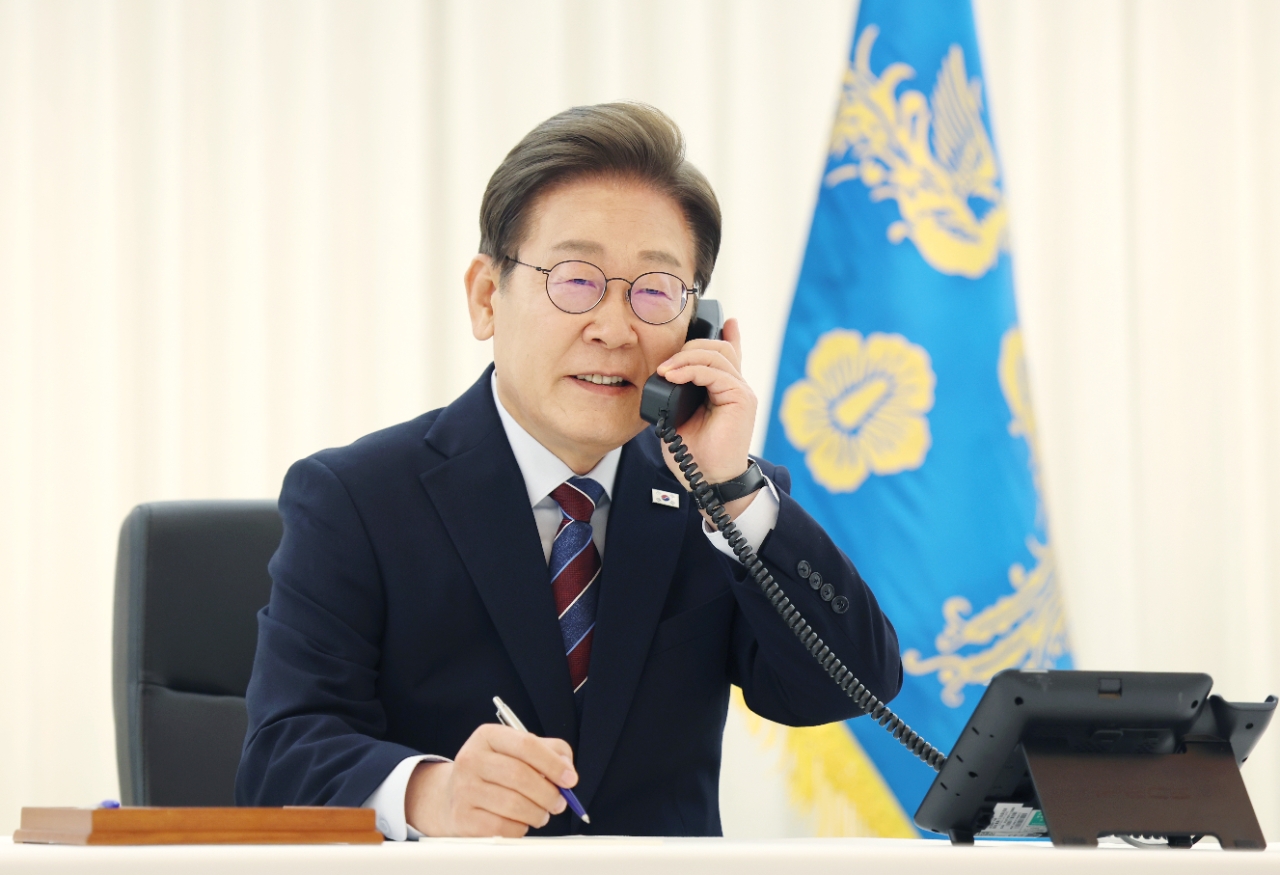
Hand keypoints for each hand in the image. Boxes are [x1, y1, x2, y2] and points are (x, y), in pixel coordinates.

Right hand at [405, 723, 576, 836]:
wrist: (451, 796)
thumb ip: (548, 751)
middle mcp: (471, 758)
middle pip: (521, 776)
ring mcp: (463, 788)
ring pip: (514, 805)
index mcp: (487, 736)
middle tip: (560, 803)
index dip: (553, 763)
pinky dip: (520, 828)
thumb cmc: (494, 772)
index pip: (526, 744)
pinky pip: (502, 827)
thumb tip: (567, 768)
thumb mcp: (516, 751)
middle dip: (549, 793)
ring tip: (542, 814)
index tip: (570, 780)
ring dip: (537, 813)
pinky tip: (520, 822)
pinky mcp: (462, 817)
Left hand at [654, 317, 758, 520]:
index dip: (727, 334)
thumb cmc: (695, 453)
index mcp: (724, 389)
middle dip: (688, 348)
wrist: (709, 480)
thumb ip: (679, 392)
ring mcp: (741, 391)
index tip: (722, 320)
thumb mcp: (679, 416)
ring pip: (717, 354)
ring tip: (665, 371)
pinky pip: (716, 372)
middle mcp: (736, 386)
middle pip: (718, 348)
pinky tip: (674, 376)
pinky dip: (692, 370)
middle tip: (664, 364)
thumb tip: (665, 373)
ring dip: (686, 358)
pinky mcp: (742, 399)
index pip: (727, 353)